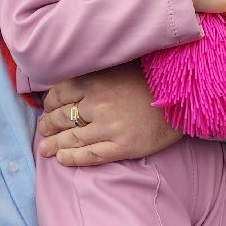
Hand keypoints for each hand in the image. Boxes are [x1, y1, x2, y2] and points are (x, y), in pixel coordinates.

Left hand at [37, 62, 181, 167]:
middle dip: (48, 125)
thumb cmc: (152, 79)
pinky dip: (72, 158)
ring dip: (53, 145)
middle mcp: (97, 104)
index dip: (50, 104)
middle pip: (62, 117)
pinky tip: (62, 159)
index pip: (59, 94)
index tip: (47, 109)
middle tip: (42, 130)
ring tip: (45, 149)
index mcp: (94, 81)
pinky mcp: (121, 146)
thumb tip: (71, 82)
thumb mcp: (119, 66)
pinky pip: (90, 155)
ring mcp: (108, 127)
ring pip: (72, 138)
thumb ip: (95, 74)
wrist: (183, 97)